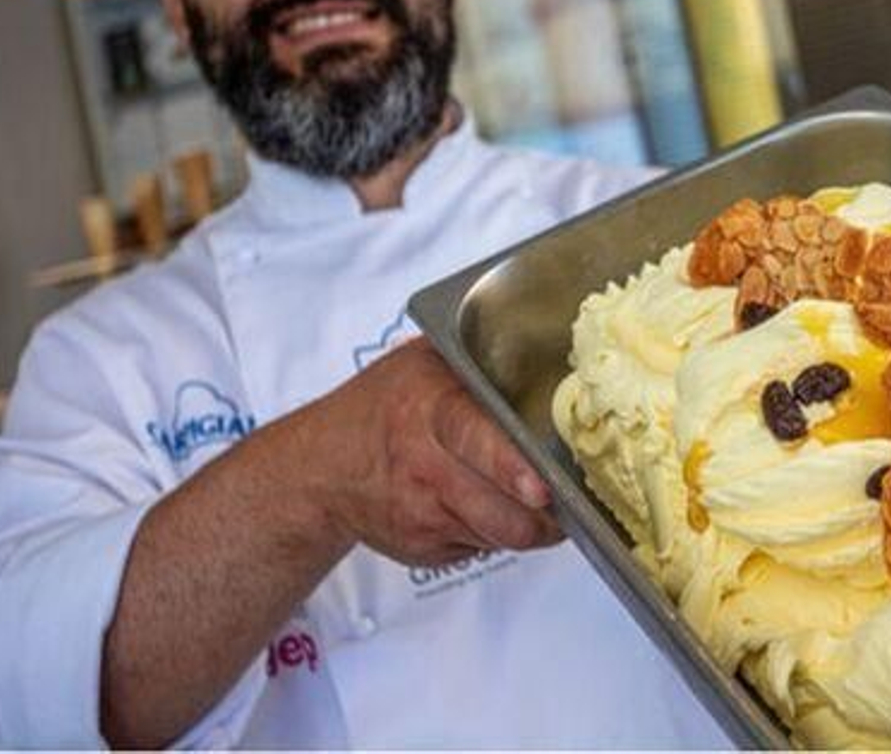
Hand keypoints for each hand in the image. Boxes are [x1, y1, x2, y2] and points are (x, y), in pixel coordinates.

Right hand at [301, 337, 562, 564]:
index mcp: (430, 410)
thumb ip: (476, 358)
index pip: (476, 441)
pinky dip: (495, 532)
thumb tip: (547, 341)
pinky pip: (482, 548)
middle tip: (569, 500)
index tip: (542, 487)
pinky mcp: (425, 549)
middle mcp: (425, 467)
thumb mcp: (422, 363)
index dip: (513, 469)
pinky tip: (483, 505)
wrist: (321, 468)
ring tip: (536, 501)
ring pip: (500, 535)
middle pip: (500, 510)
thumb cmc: (380, 407)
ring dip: (528, 525)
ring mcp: (423, 515)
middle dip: (545, 515)